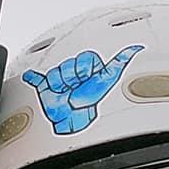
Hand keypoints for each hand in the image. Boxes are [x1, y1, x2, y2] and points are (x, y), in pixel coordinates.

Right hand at [21, 45, 142, 134]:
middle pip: (68, 63)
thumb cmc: (91, 103)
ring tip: (65, 94)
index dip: (84, 69)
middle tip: (76, 88)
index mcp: (89, 67)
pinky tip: (33, 74)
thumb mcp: (108, 80)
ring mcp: (59, 78)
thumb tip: (135, 47)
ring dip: (59, 83)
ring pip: (54, 71)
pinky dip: (32, 76)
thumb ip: (120, 63)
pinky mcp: (45, 86)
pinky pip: (36, 77)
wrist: (72, 121)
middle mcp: (75, 70)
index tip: (87, 79)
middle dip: (71, 76)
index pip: (83, 57)